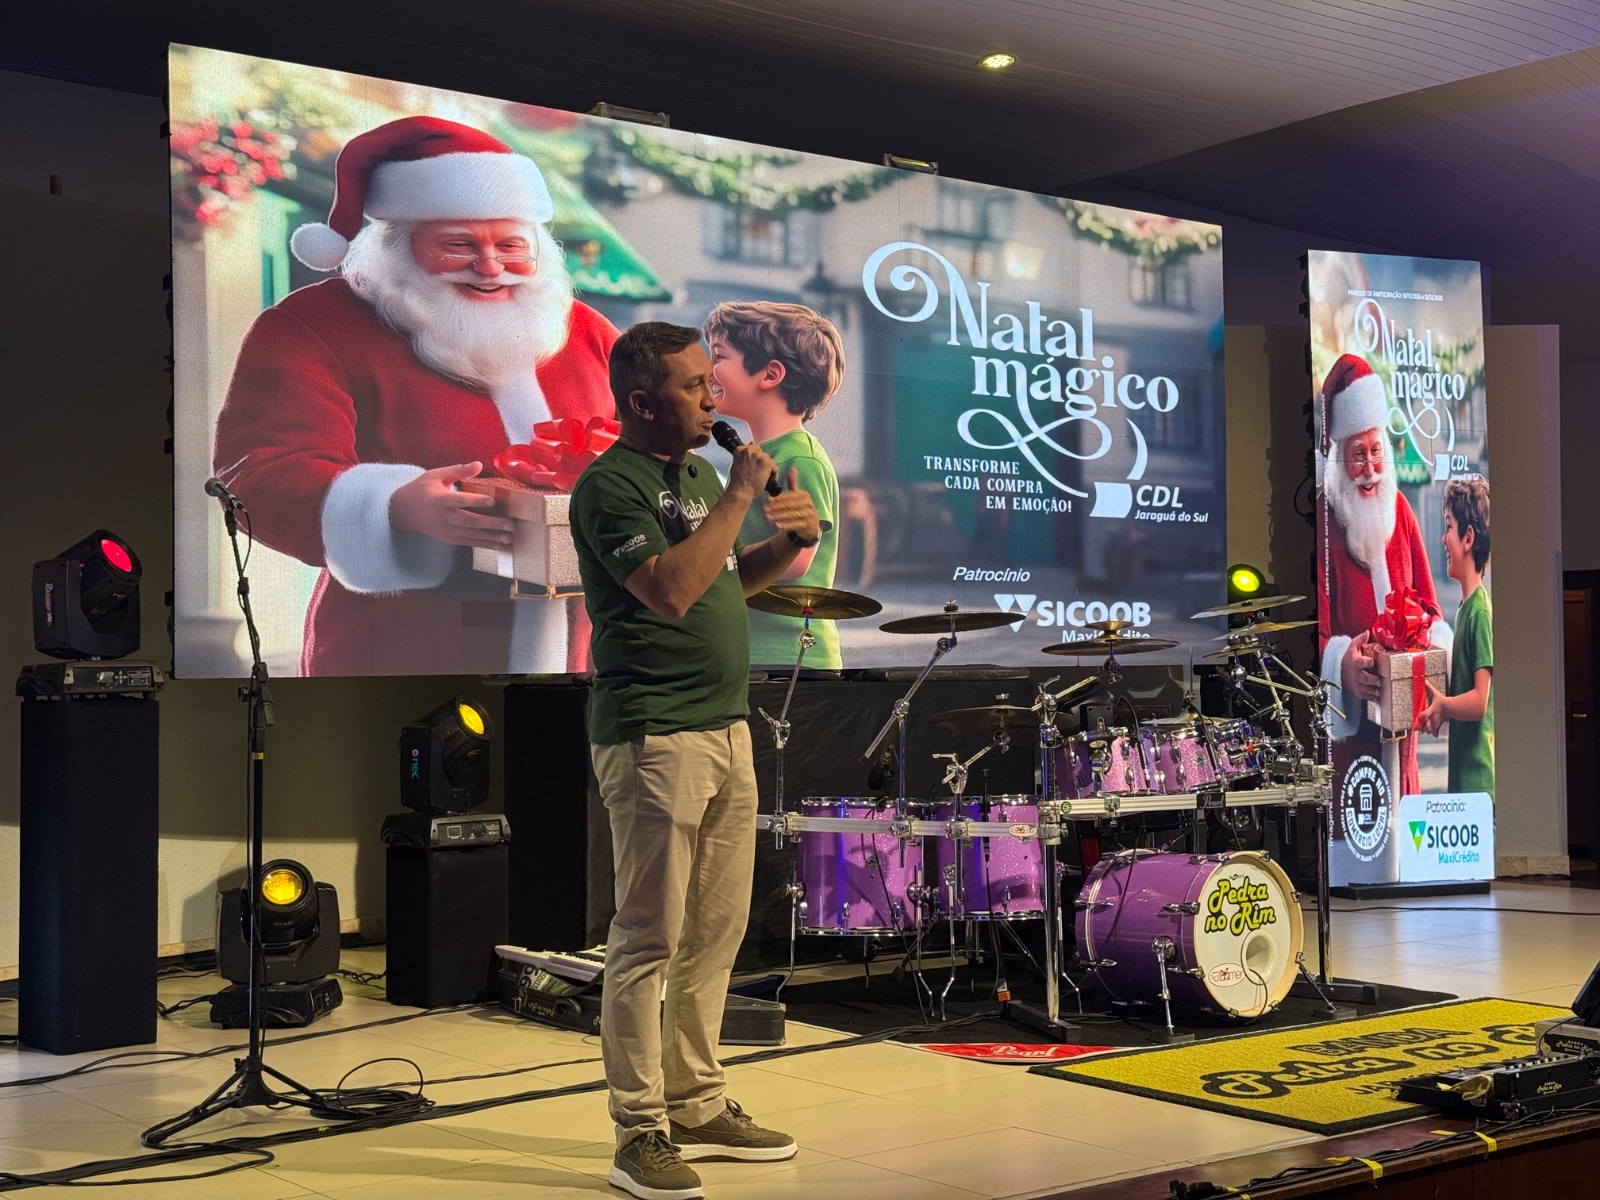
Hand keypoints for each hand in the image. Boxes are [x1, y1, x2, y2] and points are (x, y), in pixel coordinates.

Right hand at [389, 462, 513, 550]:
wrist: (404, 512)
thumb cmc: (421, 489)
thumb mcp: (436, 475)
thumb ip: (458, 470)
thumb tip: (479, 464)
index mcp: (440, 500)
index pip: (460, 500)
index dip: (476, 501)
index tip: (493, 501)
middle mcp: (444, 517)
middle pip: (470, 521)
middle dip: (492, 524)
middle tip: (511, 524)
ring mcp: (447, 531)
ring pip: (472, 535)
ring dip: (492, 538)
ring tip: (510, 538)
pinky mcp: (450, 539)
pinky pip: (469, 543)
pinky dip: (485, 545)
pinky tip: (499, 545)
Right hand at [726, 443, 777, 500]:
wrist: (740, 491)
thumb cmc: (737, 482)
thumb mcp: (736, 465)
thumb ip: (743, 459)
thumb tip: (750, 459)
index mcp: (740, 450)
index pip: (753, 448)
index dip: (756, 456)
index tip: (756, 464)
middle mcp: (749, 450)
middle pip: (762, 453)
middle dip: (762, 461)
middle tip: (761, 471)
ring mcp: (759, 456)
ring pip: (769, 459)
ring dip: (768, 467)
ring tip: (765, 476)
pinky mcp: (766, 463)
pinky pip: (774, 466)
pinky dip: (774, 473)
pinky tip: (769, 480)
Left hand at [762, 468, 821, 543]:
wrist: (810, 525)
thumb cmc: (800, 508)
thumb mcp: (797, 495)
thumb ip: (793, 483)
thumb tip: (792, 468)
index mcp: (804, 495)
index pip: (789, 496)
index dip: (778, 498)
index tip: (767, 499)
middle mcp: (808, 504)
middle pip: (789, 505)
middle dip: (776, 508)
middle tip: (764, 510)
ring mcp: (809, 514)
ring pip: (791, 515)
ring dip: (778, 517)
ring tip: (767, 518)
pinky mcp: (809, 525)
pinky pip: (795, 525)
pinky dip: (786, 526)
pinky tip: (776, 526)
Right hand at [1341, 631, 1381, 702]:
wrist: (1338, 670)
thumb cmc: (1347, 659)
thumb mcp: (1352, 648)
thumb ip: (1360, 640)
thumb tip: (1367, 632)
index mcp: (1357, 663)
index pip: (1363, 662)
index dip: (1369, 662)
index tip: (1373, 661)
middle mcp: (1357, 675)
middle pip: (1367, 679)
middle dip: (1375, 680)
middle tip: (1381, 680)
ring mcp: (1358, 685)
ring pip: (1369, 690)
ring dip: (1377, 690)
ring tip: (1383, 689)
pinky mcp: (1359, 692)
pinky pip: (1368, 697)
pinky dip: (1375, 698)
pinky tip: (1381, 697)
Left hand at [1419, 680, 1446, 735]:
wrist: (1452, 707)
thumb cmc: (1442, 700)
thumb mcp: (1436, 693)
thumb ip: (1429, 687)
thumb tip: (1425, 680)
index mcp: (1431, 710)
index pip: (1425, 715)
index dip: (1421, 716)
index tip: (1419, 717)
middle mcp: (1433, 717)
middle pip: (1426, 726)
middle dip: (1422, 727)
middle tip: (1417, 728)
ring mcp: (1436, 721)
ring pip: (1430, 730)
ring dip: (1426, 730)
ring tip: (1423, 731)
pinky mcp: (1439, 723)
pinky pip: (1436, 731)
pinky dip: (1434, 733)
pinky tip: (1433, 734)